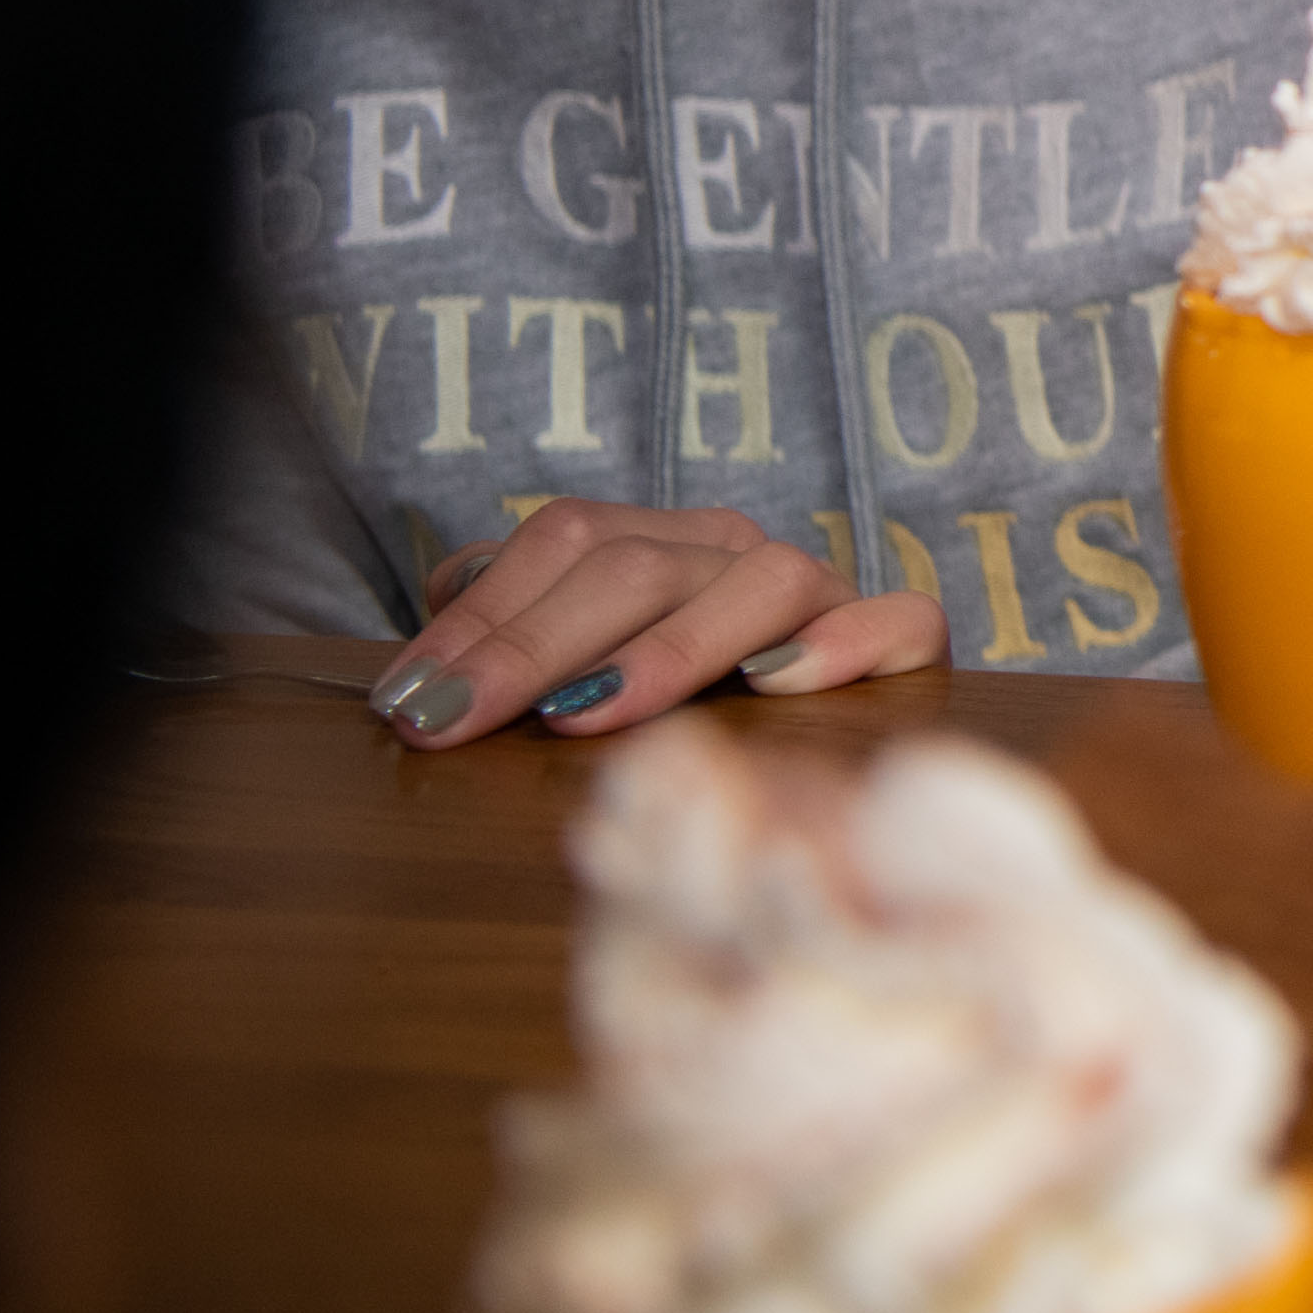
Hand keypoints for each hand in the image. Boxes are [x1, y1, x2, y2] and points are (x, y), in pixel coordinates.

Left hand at [373, 502, 934, 747]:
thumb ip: (509, 647)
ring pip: (758, 581)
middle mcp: (736, 552)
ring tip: (585, 715)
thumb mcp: (571, 674)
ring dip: (664, 650)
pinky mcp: (904, 642)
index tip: (407, 699)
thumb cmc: (669, 719)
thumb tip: (425, 674)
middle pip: (635, 566)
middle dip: (529, 646)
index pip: (563, 541)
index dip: (480, 617)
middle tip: (453, 720)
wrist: (815, 773)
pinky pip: (901, 620)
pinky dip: (847, 641)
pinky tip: (778, 682)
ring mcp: (823, 591)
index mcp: (660, 540)